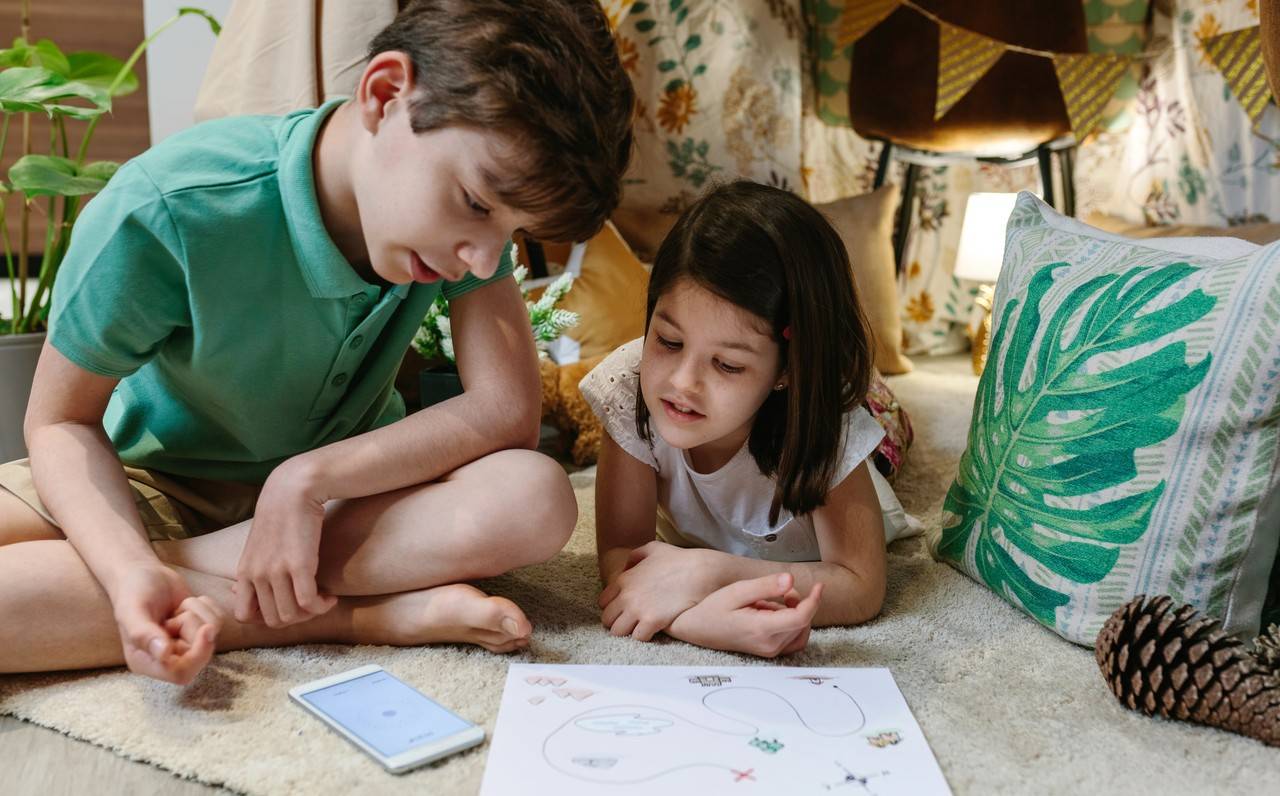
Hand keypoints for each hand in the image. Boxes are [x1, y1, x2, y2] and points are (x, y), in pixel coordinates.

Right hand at [109, 563, 223, 684]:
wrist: (143, 572)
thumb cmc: (132, 591)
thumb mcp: (132, 611)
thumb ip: (143, 634)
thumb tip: (164, 655)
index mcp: (146, 662)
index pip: (179, 674)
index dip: (197, 657)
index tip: (205, 630)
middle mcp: (167, 658)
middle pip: (200, 655)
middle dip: (195, 628)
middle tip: (177, 612)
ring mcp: (184, 643)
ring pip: (212, 636)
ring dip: (199, 614)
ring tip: (178, 607)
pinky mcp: (198, 628)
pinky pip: (219, 621)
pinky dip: (207, 606)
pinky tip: (187, 601)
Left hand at [233, 458, 335, 627]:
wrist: (294, 488)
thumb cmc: (279, 514)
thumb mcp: (257, 545)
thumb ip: (252, 568)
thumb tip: (238, 590)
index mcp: (244, 571)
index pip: (245, 616)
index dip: (267, 618)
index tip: (287, 606)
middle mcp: (256, 575)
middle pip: (273, 620)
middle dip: (295, 619)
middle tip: (311, 606)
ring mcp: (276, 571)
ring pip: (291, 615)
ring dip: (311, 614)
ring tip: (322, 600)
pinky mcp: (299, 565)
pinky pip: (309, 602)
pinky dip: (322, 607)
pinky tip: (330, 597)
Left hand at [598, 542, 719, 640]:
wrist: (700, 571)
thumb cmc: (679, 559)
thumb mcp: (654, 548)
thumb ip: (636, 555)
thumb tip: (627, 567)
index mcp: (624, 580)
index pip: (603, 602)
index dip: (613, 608)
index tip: (624, 611)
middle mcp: (626, 596)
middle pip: (607, 620)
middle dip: (617, 622)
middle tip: (631, 623)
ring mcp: (638, 609)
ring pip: (617, 632)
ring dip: (628, 632)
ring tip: (640, 629)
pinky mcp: (652, 621)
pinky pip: (637, 638)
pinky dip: (643, 637)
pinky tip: (653, 631)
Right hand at [668, 573, 822, 657]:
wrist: (697, 628)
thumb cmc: (714, 608)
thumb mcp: (737, 591)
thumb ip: (765, 586)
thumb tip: (791, 579)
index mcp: (762, 629)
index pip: (801, 618)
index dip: (814, 601)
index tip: (819, 585)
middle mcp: (769, 645)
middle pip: (803, 623)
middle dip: (799, 603)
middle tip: (777, 591)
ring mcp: (770, 651)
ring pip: (801, 631)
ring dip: (794, 613)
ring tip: (770, 603)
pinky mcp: (769, 652)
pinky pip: (793, 639)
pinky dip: (792, 624)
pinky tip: (774, 614)